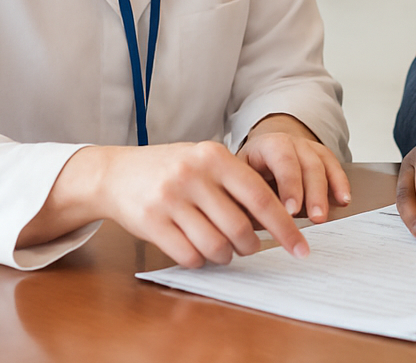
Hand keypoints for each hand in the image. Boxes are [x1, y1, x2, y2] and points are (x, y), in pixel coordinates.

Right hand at [18, 140, 309, 267]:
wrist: (114, 173)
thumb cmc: (170, 168)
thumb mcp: (203, 161)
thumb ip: (235, 184)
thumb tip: (275, 221)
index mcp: (213, 156)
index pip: (260, 197)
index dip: (284, 226)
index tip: (300, 247)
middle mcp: (193, 174)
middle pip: (240, 228)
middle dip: (249, 246)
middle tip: (247, 247)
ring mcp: (170, 198)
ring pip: (215, 246)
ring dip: (224, 256)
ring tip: (220, 248)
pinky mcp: (151, 222)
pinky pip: (189, 255)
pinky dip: (199, 260)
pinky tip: (195, 249)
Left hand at [237, 113, 350, 223]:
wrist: (262, 151)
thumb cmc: (250, 171)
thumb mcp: (239, 178)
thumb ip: (245, 198)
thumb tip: (248, 226)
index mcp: (267, 145)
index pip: (282, 160)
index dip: (288, 185)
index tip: (290, 211)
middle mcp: (290, 143)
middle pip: (306, 164)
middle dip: (311, 193)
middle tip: (313, 218)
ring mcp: (308, 148)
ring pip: (321, 166)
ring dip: (324, 193)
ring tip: (322, 216)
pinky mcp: (322, 156)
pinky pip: (334, 167)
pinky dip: (340, 184)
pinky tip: (342, 200)